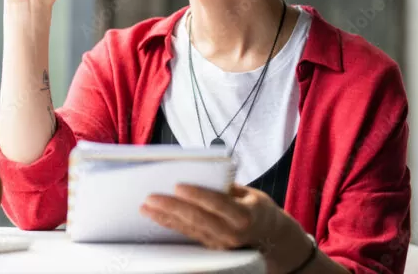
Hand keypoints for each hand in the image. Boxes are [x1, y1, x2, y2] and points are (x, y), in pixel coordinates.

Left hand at [140, 183, 312, 270]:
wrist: (271, 238)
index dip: (197, 195)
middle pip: (199, 220)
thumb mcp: (249, 193)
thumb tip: (199, 170)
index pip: (218, 204)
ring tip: (146, 206)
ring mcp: (221, 244)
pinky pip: (188, 235)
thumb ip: (225, 185)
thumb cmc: (256, 207)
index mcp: (245, 215)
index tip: (178, 185)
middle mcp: (233, 233)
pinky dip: (170, 225)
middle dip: (173, 208)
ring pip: (189, 230)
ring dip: (165, 218)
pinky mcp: (211, 248)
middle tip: (152, 197)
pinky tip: (155, 216)